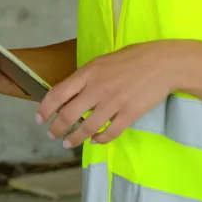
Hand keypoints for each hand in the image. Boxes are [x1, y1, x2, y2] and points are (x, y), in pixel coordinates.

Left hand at [36, 41, 177, 147]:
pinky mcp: (129, 114)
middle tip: (52, 135)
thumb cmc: (132, 58)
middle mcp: (98, 88)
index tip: (39, 118)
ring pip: (87, 127)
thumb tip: (70, 93)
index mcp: (89, 72)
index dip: (46, 108)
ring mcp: (114, 102)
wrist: (161, 63)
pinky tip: (95, 140)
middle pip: (69, 114)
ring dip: (75, 138)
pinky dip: (99, 139)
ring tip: (68, 143)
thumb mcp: (103, 61)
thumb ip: (87, 76)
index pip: (59, 93)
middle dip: (56, 128)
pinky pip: (109, 133)